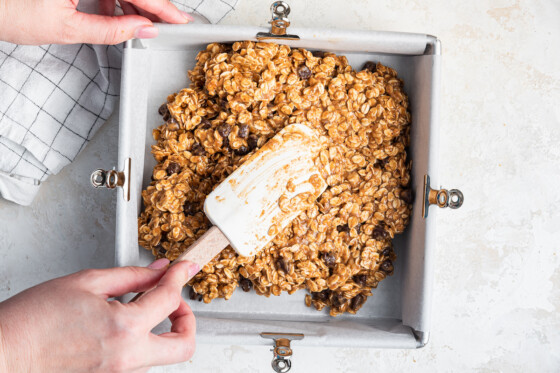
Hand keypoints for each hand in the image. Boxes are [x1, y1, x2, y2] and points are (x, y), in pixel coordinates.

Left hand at [0, 0, 192, 44]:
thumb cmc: (6, 10)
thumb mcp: (65, 28)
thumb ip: (110, 29)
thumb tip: (142, 29)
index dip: (161, 7)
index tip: (178, 19)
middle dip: (148, 4)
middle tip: (161, 25)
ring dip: (131, 1)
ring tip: (136, 24)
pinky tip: (113, 12)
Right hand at [0, 259, 199, 371]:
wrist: (5, 354)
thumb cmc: (33, 320)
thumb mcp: (87, 282)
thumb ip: (133, 276)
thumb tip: (160, 270)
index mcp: (124, 329)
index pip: (170, 298)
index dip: (180, 277)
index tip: (184, 269)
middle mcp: (127, 359)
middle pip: (184, 345)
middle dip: (188, 318)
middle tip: (175, 300)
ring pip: (163, 356)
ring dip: (164, 330)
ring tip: (145, 308)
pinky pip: (140, 362)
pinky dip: (143, 341)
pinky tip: (126, 324)